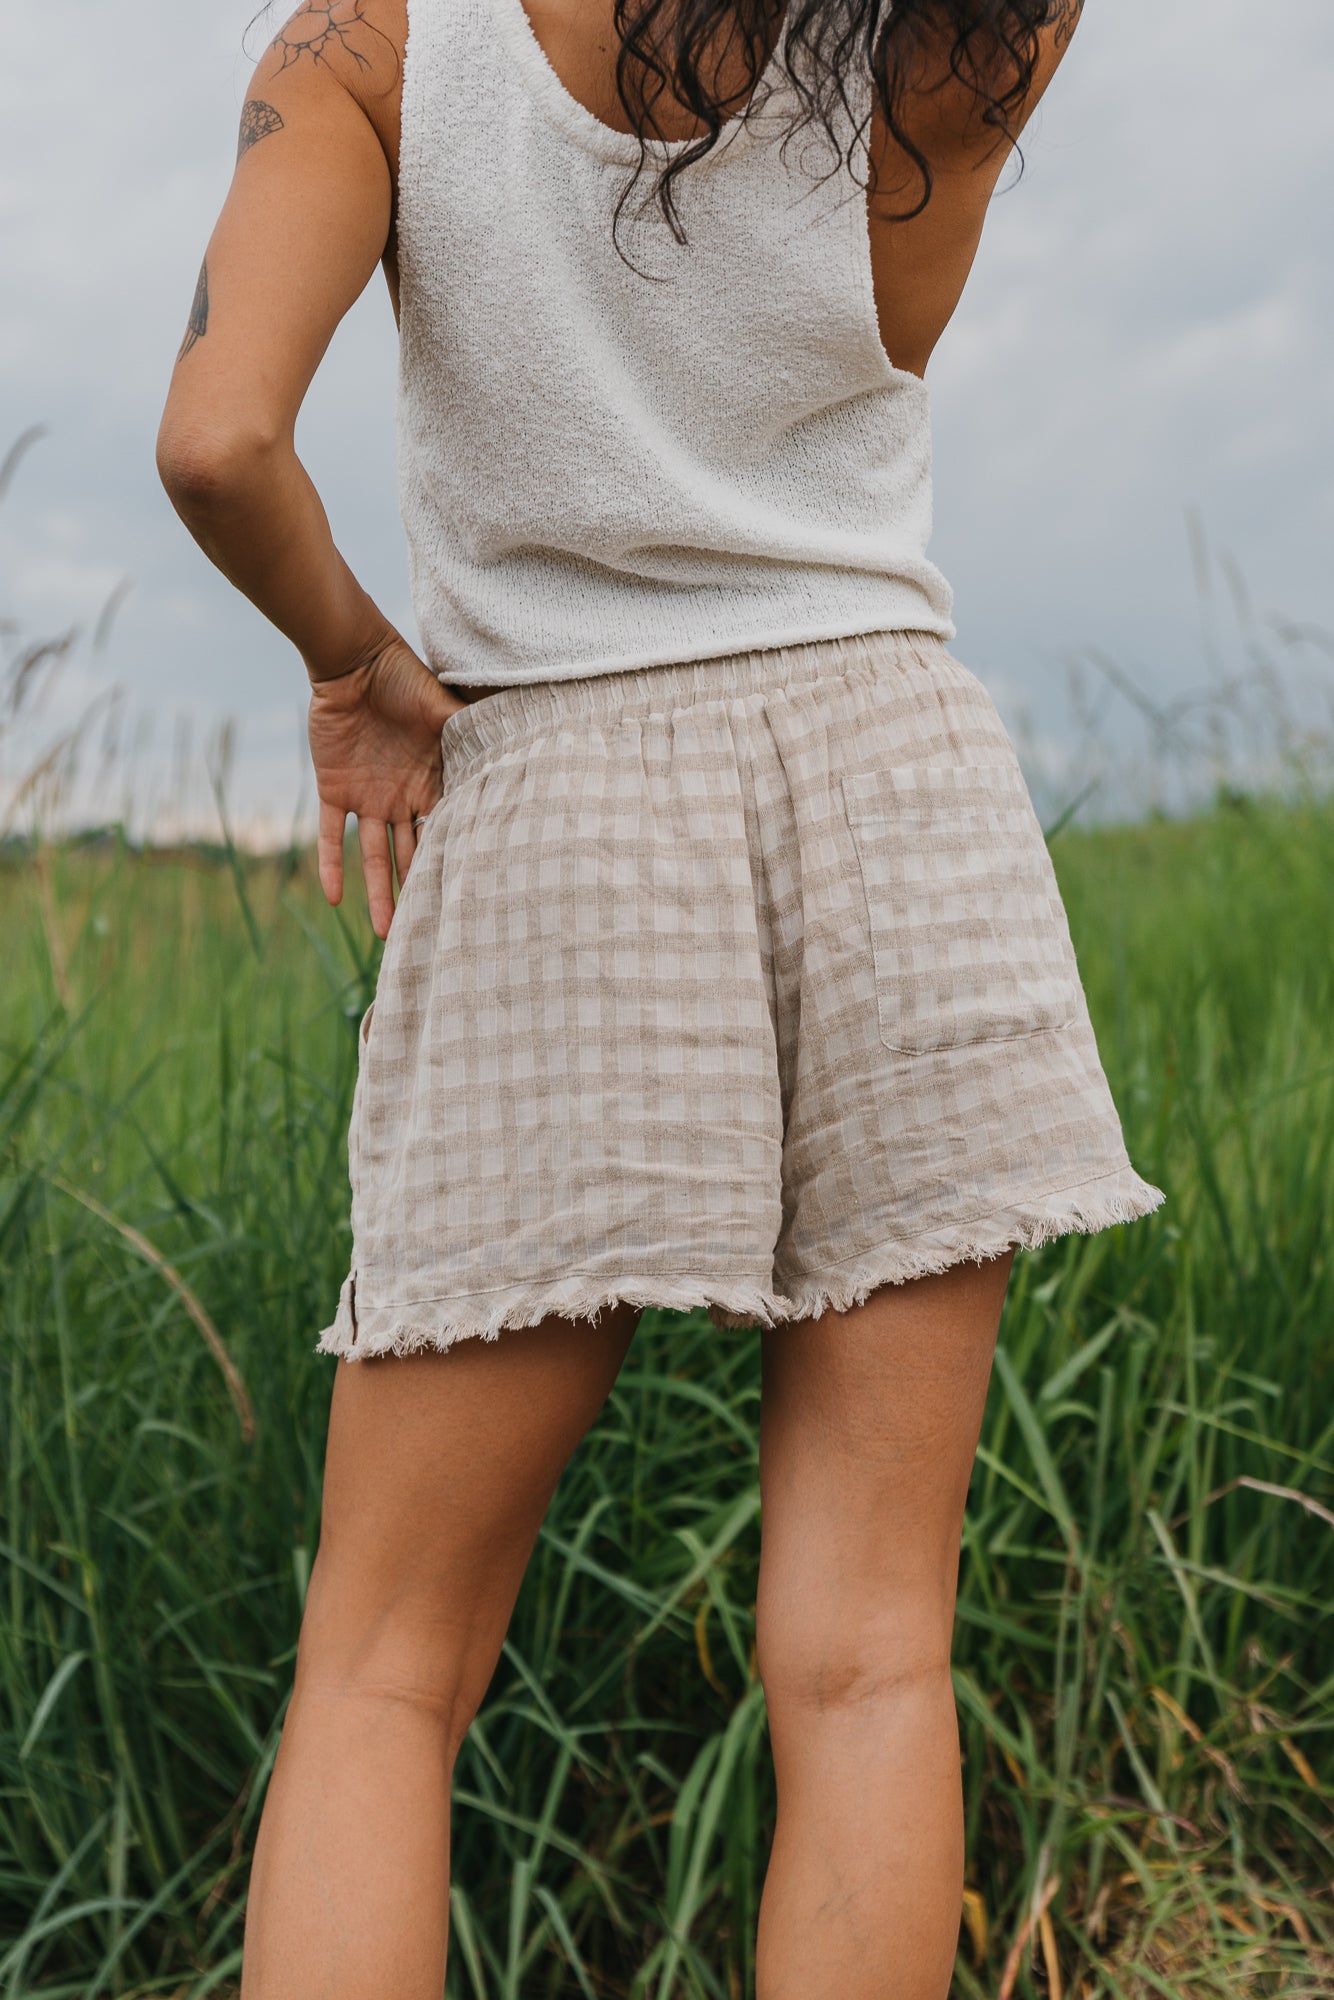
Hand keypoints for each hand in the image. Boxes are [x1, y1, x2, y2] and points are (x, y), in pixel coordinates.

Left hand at [308, 635, 463, 939]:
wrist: (353, 659)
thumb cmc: (404, 677)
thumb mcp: (445, 708)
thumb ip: (472, 732)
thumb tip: (520, 742)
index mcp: (432, 782)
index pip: (445, 830)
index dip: (455, 860)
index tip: (472, 896)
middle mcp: (404, 797)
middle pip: (414, 855)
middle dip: (421, 891)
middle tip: (431, 931)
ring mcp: (370, 797)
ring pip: (377, 857)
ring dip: (380, 894)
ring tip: (387, 934)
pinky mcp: (335, 791)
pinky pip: (333, 836)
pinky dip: (332, 865)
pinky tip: (334, 900)